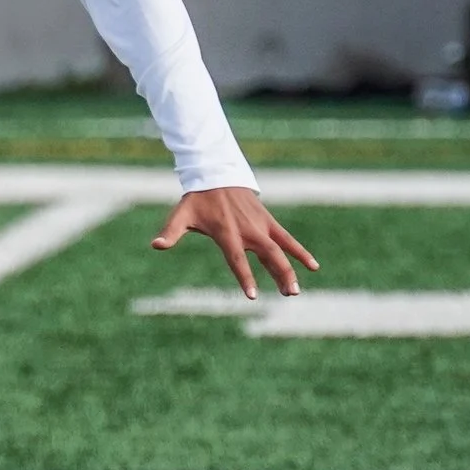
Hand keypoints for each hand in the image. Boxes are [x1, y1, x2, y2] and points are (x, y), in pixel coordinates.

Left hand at [151, 187, 317, 299]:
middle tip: (289, 294)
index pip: (237, 259)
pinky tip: (313, 266)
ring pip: (281, 249)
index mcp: (226, 232)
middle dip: (279, 274)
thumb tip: (156, 245)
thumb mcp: (181, 215)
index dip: (245, 277)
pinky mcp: (268, 221)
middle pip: (268, 255)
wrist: (217, 174)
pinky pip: (287, 239)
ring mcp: (260, 225)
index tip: (253, 295)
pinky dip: (300, 251)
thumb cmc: (197, 200)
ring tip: (297, 290)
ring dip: (291, 268)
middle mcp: (247, 230)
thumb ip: (171, 232)